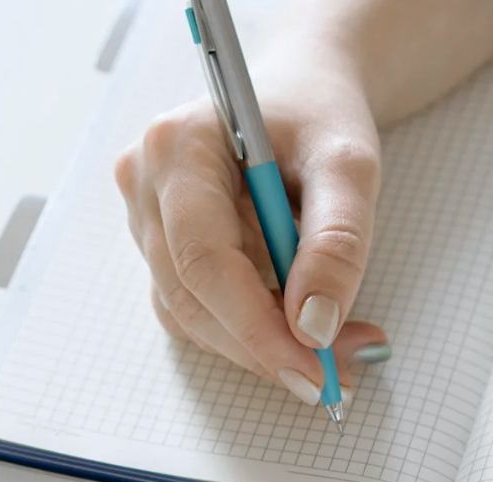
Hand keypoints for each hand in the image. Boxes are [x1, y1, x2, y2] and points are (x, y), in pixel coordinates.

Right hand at [115, 54, 389, 405]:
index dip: (253, 325)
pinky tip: (295, 325)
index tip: (311, 369)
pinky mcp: (158, 247)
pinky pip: (194, 309)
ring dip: (257, 344)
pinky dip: (245, 331)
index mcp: (176, 147)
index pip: (201, 258)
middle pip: (190, 294)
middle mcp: (143, 184)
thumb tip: (313, 326)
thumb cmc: (318, 117)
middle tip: (336, 373)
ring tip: (335, 348)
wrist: (298, 98)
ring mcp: (143, 218)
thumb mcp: (349, 163)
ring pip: (189, 312)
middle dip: (264, 344)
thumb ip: (337, 240)